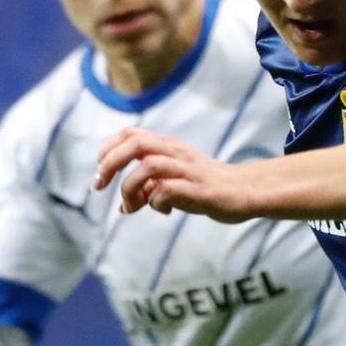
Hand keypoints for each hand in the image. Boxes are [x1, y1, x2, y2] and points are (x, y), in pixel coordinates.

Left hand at [94, 128, 246, 221]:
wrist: (245, 191)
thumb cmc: (205, 187)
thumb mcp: (172, 183)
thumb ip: (148, 189)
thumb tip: (123, 207)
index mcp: (168, 146)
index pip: (130, 134)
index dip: (107, 149)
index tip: (100, 172)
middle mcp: (176, 153)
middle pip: (134, 143)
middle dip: (110, 163)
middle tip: (100, 185)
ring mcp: (188, 170)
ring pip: (148, 166)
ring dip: (130, 187)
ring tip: (130, 206)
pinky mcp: (199, 189)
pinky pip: (167, 191)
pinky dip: (156, 203)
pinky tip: (164, 211)